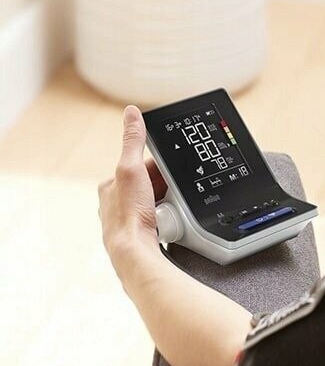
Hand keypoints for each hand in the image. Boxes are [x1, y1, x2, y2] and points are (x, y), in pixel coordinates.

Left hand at [98, 105, 167, 276]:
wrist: (134, 252)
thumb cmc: (129, 214)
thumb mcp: (132, 168)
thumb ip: (133, 140)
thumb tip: (131, 113)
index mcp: (110, 185)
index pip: (140, 167)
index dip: (159, 168)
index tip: (171, 175)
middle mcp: (115, 202)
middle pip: (150, 185)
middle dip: (165, 188)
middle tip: (173, 194)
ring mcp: (127, 219)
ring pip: (156, 203)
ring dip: (168, 204)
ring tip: (172, 210)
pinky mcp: (139, 233)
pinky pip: (160, 219)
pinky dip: (168, 219)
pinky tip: (171, 223)